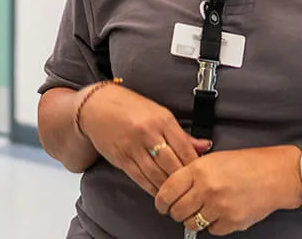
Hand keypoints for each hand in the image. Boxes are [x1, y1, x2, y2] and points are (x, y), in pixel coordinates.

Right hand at [78, 84, 211, 195]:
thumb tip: (205, 146)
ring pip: (158, 176)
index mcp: (162, 120)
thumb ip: (181, 134)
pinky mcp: (122, 159)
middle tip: (192, 189)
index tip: (202, 174)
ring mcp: (133, 147)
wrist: (96, 106)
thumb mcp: (158, 113)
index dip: (196, 166)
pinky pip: (141, 179)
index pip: (186, 149)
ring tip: (177, 194)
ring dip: (169, 188)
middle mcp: (148, 133)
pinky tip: (160, 192)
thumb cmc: (129, 107)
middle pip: (173, 166)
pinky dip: (153, 188)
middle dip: (184, 180)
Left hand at [155, 146, 301, 234]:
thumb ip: (191, 172)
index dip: (161, 201)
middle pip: (177, 211)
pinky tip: (219, 213)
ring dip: (193, 219)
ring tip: (200, 210)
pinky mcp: (232, 221)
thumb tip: (173, 186)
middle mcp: (207, 189)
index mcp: (199, 169)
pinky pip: (212, 230)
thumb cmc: (246, 164)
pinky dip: (213, 224)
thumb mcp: (213, 158)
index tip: (161, 205)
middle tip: (180, 209)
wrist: (275, 175)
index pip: (167, 190)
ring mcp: (220, 207)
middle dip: (176, 212)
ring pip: (192, 223)